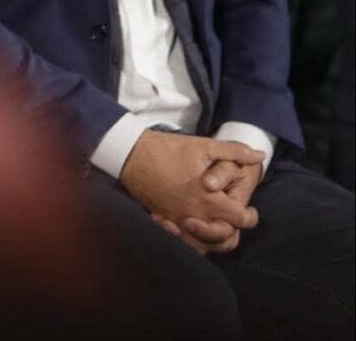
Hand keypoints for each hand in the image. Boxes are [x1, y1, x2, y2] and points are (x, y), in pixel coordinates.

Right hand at [120, 131, 262, 252]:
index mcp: (208, 199)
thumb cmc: (168, 149)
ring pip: (205, 245)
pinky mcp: (165, 221)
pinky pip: (184, 243)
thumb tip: (261, 155)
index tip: (249, 209)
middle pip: (225, 238)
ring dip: (215, 239)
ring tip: (218, 226)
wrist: (131, 153)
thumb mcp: (203, 146)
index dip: (250, 216)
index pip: (240, 220)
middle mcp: (195, 216)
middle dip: (234, 230)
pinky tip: (195, 230)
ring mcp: (178, 221)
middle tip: (235, 218)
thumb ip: (235, 151)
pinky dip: (193, 241)